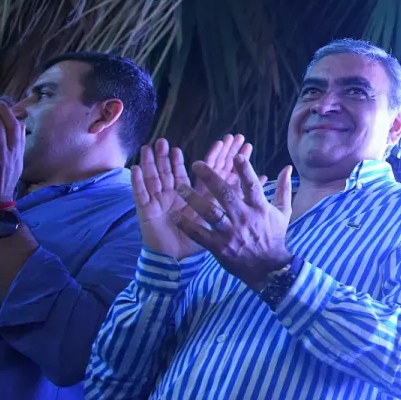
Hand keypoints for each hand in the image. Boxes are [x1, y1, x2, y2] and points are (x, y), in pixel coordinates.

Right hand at [131, 135, 249, 259]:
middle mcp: (177, 195)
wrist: (180, 261)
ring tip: (155, 145)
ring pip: (157, 177)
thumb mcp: (225, 220)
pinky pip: (142, 195)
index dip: (213, 155)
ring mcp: (161, 202)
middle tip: (171, 138)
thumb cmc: (206, 241)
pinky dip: (139, 182)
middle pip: (177, 170)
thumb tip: (263, 179)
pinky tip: (137, 168)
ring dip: (155, 162)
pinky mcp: (148, 213)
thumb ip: (241, 198)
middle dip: (174, 155)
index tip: (218, 139)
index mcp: (198, 195)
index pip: (206, 171)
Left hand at [174, 154, 293, 289]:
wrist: (269, 268)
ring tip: (180, 187)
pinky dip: (185, 225)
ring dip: (193, 199)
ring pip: (210, 212)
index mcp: (259, 207)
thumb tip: (287, 168)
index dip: (245, 170)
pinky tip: (174, 215)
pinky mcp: (219, 247)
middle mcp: (244, 217)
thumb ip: (283, 188)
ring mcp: (230, 232)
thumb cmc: (275, 237)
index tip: (235, 156)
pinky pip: (199, 234)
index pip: (252, 185)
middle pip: (226, 194)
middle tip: (197, 164)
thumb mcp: (284, 211)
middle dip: (211, 178)